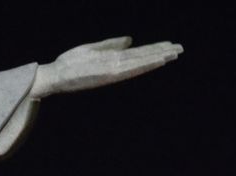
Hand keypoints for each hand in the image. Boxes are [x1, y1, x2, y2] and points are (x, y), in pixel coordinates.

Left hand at [31, 37, 182, 97]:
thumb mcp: (92, 50)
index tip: (171, 45)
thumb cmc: (70, 65)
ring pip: (140, 63)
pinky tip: (155, 61)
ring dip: (157, 58)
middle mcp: (115, 66)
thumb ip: (111, 45)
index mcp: (113, 60)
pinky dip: (144, 65)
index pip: (138, 54)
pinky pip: (130, 69)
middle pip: (143, 58)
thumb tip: (130, 40)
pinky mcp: (107, 74)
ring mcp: (112, 70)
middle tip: (181, 49)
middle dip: (162, 53)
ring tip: (174, 53)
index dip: (155, 49)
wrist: (54, 76)